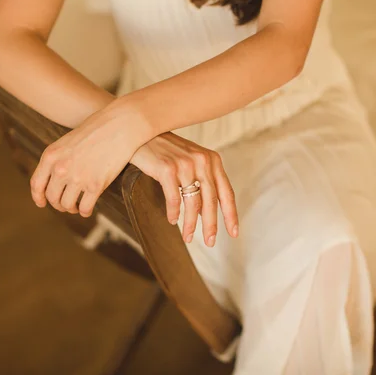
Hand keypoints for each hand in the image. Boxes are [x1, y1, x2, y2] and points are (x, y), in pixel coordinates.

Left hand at [30, 107, 145, 217]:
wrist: (119, 125)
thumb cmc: (97, 129)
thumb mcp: (68, 141)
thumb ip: (58, 159)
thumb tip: (55, 179)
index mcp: (51, 156)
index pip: (37, 184)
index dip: (38, 198)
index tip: (43, 203)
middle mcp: (61, 168)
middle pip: (53, 197)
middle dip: (58, 204)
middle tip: (67, 205)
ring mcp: (78, 178)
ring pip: (67, 205)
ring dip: (72, 209)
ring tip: (77, 207)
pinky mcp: (96, 185)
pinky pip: (85, 208)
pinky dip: (85, 211)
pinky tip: (88, 208)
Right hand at [130, 132, 238, 246]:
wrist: (141, 132)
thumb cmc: (165, 149)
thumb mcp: (190, 159)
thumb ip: (202, 178)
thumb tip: (206, 210)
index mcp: (212, 160)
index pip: (226, 192)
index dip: (231, 214)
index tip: (234, 233)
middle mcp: (202, 161)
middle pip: (211, 201)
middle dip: (211, 225)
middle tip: (211, 242)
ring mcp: (185, 165)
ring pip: (193, 203)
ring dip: (191, 224)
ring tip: (189, 237)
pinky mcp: (167, 169)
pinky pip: (174, 199)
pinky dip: (174, 213)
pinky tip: (173, 220)